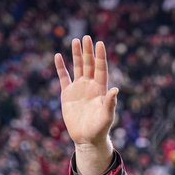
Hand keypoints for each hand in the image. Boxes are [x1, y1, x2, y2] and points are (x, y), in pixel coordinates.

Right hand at [55, 36, 117, 174]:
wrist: (87, 138)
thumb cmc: (100, 128)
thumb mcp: (106, 116)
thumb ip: (110, 103)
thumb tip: (115, 89)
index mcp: (100, 89)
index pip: (101, 68)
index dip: (100, 56)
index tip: (100, 43)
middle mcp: (90, 85)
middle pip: (89, 64)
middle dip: (88, 51)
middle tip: (86, 37)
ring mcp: (78, 88)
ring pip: (77, 67)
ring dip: (76, 55)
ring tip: (76, 40)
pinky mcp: (68, 94)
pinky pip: (64, 78)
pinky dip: (61, 68)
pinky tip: (58, 56)